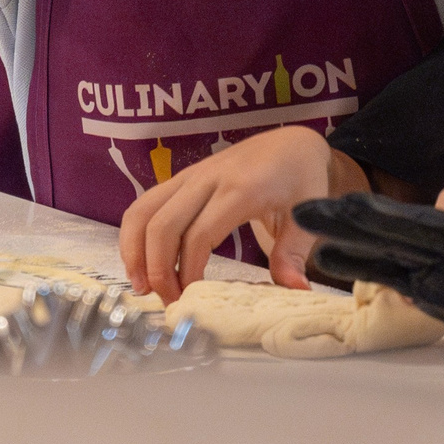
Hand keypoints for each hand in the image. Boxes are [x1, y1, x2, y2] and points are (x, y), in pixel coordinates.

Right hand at [120, 126, 354, 300]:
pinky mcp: (182, 178)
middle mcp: (208, 178)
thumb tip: (294, 289)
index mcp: (240, 189)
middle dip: (157, 268)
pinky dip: (135, 234)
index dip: (188, 271)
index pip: (199, 235)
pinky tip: (141, 263)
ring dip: (135, 251)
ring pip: (143, 210)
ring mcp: (191, 176)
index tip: (192, 299)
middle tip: (167, 301)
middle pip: (163, 225)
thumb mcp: (308, 212)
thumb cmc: (302, 178)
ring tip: (142, 286)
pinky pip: (146, 203)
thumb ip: (295, 252)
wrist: (292, 142)